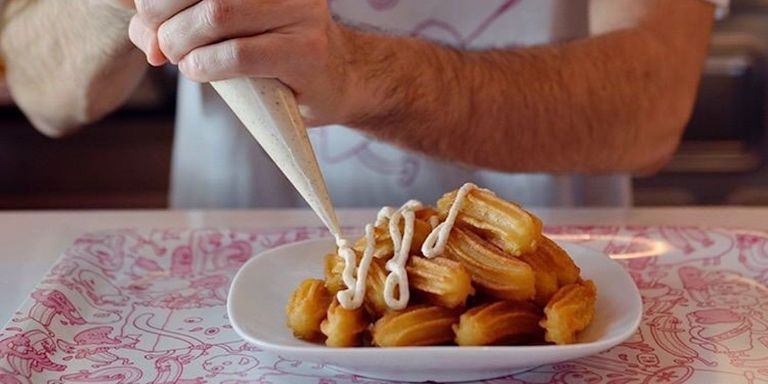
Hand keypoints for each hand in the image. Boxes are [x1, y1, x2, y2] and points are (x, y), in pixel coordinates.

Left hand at [128, 0, 358, 125]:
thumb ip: (183, 23)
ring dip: (182, 42)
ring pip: (218, 14)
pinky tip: (198, 70)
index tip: (148, 14)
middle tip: (161, 41)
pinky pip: (238, 54)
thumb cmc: (276, 54)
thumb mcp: (231, 29)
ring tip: (180, 57)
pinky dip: (205, 64)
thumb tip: (145, 35)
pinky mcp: (304, 52)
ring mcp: (300, 14)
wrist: (337, 81)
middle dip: (164, 16)